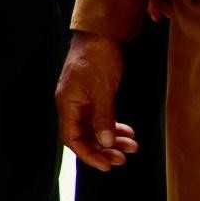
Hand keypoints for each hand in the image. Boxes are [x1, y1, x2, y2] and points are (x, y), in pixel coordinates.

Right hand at [56, 31, 138, 171]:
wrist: (99, 35)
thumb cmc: (96, 59)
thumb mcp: (102, 90)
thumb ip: (103, 117)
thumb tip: (106, 143)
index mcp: (67, 103)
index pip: (71, 138)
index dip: (88, 154)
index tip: (107, 166)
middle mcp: (71, 104)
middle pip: (83, 136)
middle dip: (103, 149)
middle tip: (124, 158)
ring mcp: (81, 100)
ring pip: (94, 128)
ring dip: (112, 139)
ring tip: (132, 145)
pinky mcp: (91, 95)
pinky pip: (100, 118)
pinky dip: (113, 126)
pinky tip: (127, 131)